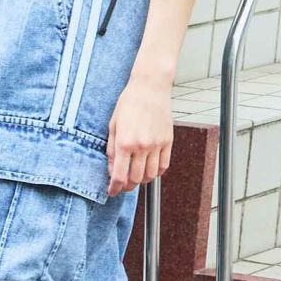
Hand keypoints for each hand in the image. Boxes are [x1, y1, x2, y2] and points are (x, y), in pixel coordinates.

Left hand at [106, 75, 172, 195]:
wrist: (150, 88)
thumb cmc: (129, 103)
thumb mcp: (113, 125)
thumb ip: (112, 150)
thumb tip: (112, 170)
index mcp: (125, 142)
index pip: (120, 175)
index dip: (115, 188)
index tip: (112, 192)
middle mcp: (142, 146)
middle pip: (136, 179)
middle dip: (128, 186)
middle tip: (123, 184)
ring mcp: (157, 145)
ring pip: (151, 175)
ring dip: (142, 180)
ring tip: (136, 175)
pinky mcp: (168, 142)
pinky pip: (164, 166)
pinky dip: (157, 172)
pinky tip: (150, 168)